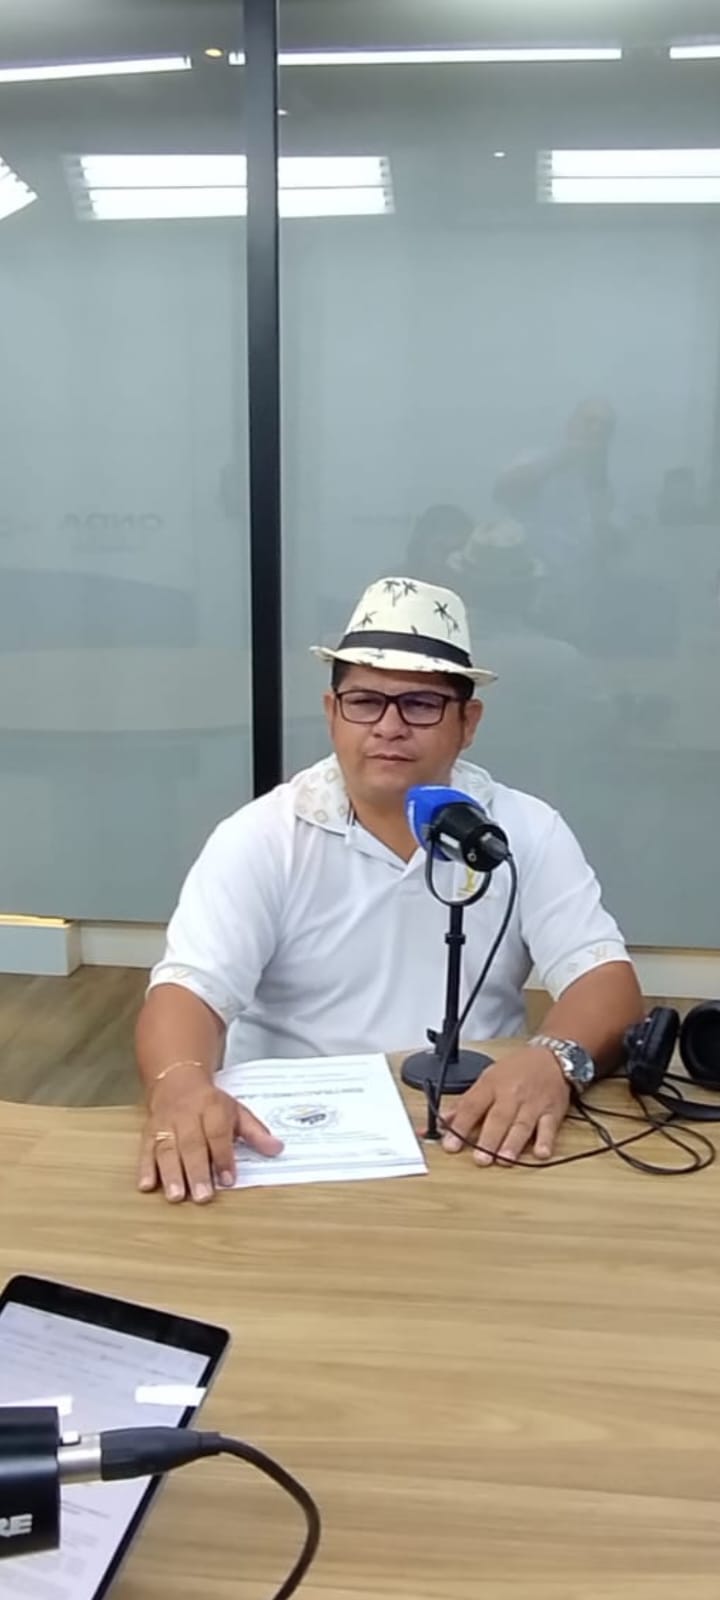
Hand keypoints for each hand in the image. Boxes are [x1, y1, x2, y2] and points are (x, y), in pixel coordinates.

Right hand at [138, 1070, 282, 1203]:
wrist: (176, 1081)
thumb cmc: (210, 1103)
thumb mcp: (236, 1111)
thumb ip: (255, 1133)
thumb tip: (277, 1149)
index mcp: (212, 1108)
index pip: (217, 1134)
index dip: (223, 1157)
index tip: (228, 1179)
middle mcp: (187, 1116)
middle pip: (191, 1144)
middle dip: (197, 1171)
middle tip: (202, 1196)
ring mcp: (166, 1124)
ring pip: (167, 1149)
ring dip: (170, 1173)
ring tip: (176, 1196)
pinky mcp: (149, 1132)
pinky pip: (145, 1149)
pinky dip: (144, 1168)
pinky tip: (146, 1185)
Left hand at [441, 1047, 569, 1166]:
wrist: (552, 1057)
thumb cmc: (517, 1070)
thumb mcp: (487, 1078)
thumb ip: (466, 1102)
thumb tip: (443, 1120)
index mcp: (491, 1085)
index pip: (472, 1106)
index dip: (460, 1126)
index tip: (449, 1145)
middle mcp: (511, 1095)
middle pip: (498, 1118)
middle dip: (488, 1140)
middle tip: (480, 1158)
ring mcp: (533, 1104)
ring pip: (522, 1125)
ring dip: (513, 1144)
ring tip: (504, 1160)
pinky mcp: (552, 1112)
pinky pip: (549, 1127)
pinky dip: (546, 1141)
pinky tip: (541, 1153)